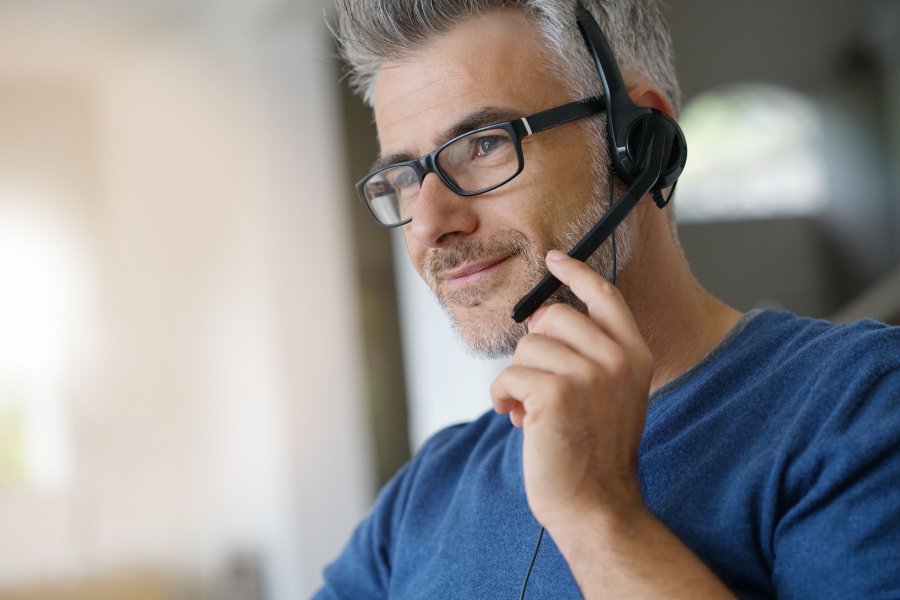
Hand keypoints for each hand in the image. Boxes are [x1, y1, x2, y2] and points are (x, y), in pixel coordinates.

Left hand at [490, 250, 653, 529]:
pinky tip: (518, 421)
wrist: (596, 506)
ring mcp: (589, 374)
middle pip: (551, 317)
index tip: (554, 259)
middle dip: (534, 350)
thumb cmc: (593, 452)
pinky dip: (502, 398)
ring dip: (517, 380)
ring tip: (532, 413)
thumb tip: (538, 320)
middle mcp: (617, 358)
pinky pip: (507, 376)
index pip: (604, 295)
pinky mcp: (555, 393)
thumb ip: (589, 354)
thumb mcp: (609, 394)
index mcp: (634, 354)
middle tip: (539, 387)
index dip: (575, 273)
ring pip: (525, 348)